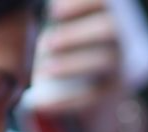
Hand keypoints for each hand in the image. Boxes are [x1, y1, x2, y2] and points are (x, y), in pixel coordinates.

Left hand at [32, 0, 125, 114]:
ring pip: (103, 62)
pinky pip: (92, 98)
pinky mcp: (110, 95)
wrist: (89, 92)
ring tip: (44, 71)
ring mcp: (117, 68)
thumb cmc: (66, 48)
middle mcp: (116, 40)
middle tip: (48, 43)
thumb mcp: (62, 28)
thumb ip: (52, 18)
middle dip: (77, 34)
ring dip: (72, 65)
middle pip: (108, 30)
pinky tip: (41, 104)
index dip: (81, 4)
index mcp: (103, 16)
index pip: (102, 3)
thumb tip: (29, 11)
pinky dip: (66, 101)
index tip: (54, 10)